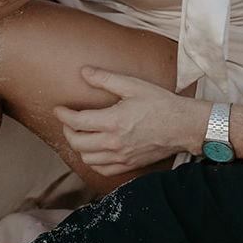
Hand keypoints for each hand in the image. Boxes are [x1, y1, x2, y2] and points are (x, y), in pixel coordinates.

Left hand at [53, 66, 208, 177]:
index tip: (59, 109)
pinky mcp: (129, 165)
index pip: (77, 121)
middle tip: (68, 120)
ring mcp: (121, 157)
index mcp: (113, 121)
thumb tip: (84, 72)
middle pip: (77, 142)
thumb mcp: (133, 85)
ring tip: (80, 134)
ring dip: (78, 146)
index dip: (63, 115)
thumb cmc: (160, 103)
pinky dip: (93, 162)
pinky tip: (94, 150)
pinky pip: (102, 170)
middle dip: (67, 130)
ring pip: (87, 158)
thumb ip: (106, 79)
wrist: (183, 125)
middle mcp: (114, 142)